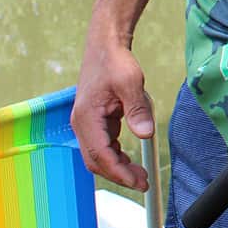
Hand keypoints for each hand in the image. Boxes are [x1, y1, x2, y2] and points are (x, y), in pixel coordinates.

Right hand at [72, 41, 155, 190]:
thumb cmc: (115, 61)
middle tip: (143, 181)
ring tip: (140, 174)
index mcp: (86, 117)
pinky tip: (130, 159)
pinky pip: (103, 146)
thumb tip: (146, 134)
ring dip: (117, 167)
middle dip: (118, 174)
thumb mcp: (130, 82)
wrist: (105, 46)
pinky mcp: (94, 122)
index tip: (139, 181)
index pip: (100, 155)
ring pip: (99, 156)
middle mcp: (82, 124)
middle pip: (96, 161)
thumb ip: (137, 109)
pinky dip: (116, 156)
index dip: (119, 172)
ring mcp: (87, 124)